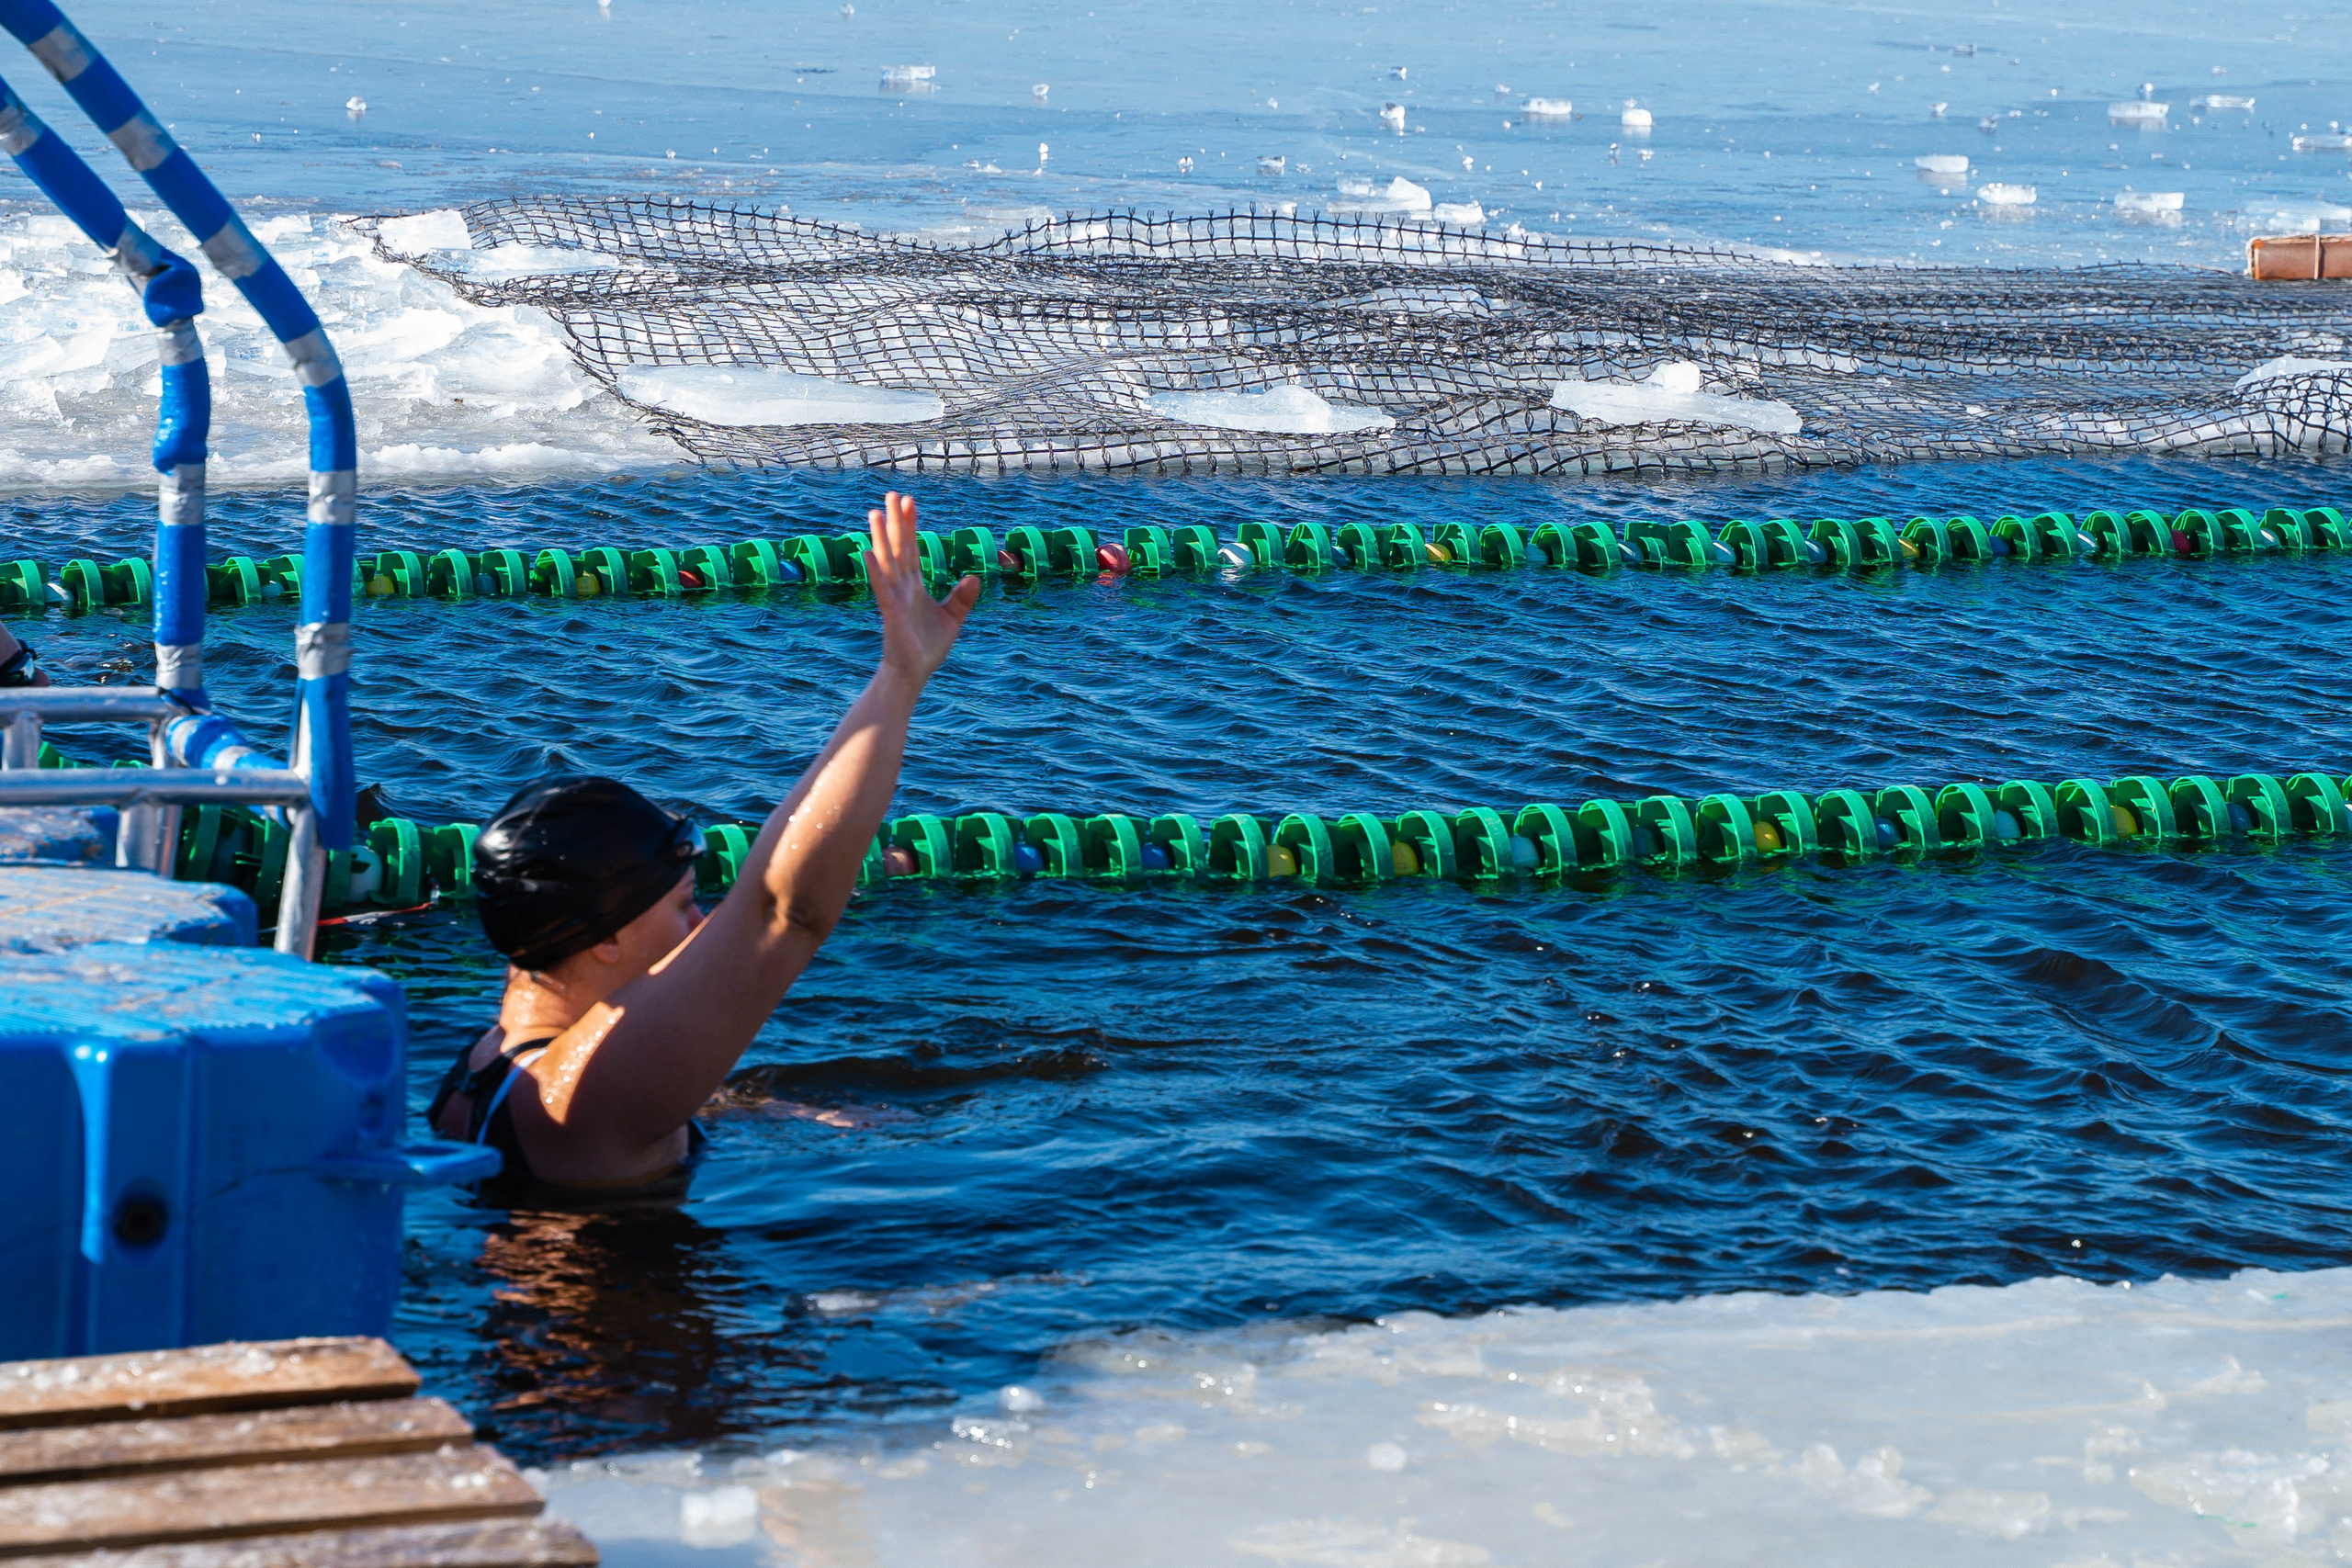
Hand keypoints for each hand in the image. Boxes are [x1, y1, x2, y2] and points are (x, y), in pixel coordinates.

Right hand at [866, 491, 977, 685]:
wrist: (914, 674)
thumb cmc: (928, 648)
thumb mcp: (952, 619)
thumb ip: (962, 598)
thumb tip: (974, 576)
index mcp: (915, 586)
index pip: (912, 550)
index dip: (912, 526)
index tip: (910, 501)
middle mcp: (902, 588)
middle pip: (899, 548)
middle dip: (897, 522)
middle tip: (892, 494)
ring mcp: (894, 598)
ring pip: (888, 562)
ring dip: (881, 537)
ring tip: (875, 512)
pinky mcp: (891, 613)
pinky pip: (882, 588)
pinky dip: (875, 571)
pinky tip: (868, 552)